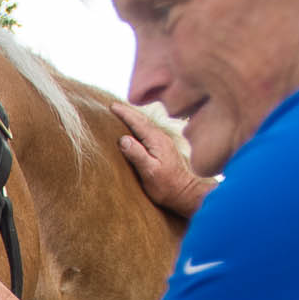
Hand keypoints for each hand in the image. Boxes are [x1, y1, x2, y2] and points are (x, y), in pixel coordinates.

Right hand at [111, 102, 215, 218]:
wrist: (186, 193)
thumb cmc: (167, 186)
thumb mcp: (149, 172)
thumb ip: (137, 154)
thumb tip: (123, 139)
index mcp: (156, 140)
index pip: (137, 122)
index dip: (124, 113)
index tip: (111, 106)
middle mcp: (161, 138)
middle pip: (142, 120)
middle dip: (128, 112)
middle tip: (113, 106)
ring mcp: (164, 143)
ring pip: (146, 125)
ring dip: (133, 118)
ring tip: (122, 114)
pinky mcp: (164, 149)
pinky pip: (149, 132)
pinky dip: (139, 127)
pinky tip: (135, 130)